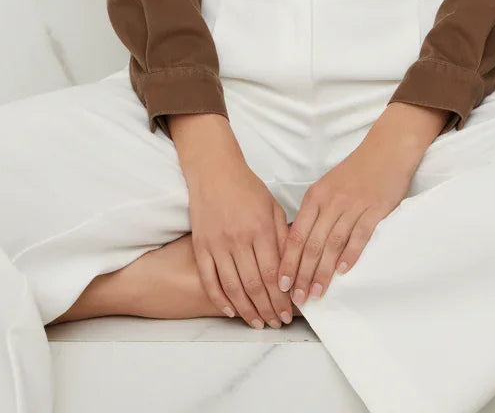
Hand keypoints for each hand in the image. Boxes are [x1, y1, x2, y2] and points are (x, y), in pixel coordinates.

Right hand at [184, 149, 294, 328]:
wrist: (214, 171)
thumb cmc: (247, 188)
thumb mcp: (273, 207)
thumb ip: (283, 237)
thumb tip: (293, 269)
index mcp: (261, 229)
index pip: (273, 274)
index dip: (282, 299)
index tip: (289, 313)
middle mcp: (239, 239)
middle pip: (255, 285)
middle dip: (268, 309)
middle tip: (276, 323)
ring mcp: (218, 244)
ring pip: (233, 287)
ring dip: (247, 310)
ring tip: (257, 323)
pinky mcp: (201, 246)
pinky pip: (209, 279)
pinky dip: (219, 299)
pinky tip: (230, 311)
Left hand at [277, 126, 422, 306]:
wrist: (386, 151)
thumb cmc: (354, 172)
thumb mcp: (327, 187)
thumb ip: (314, 213)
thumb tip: (298, 245)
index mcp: (315, 196)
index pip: (296, 234)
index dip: (288, 261)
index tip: (281, 284)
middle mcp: (331, 202)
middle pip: (312, 243)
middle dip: (302, 274)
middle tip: (297, 299)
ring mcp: (353, 206)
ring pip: (332, 243)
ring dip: (323, 271)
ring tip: (316, 293)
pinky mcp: (374, 210)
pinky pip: (360, 235)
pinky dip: (350, 254)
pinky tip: (343, 272)